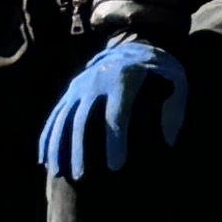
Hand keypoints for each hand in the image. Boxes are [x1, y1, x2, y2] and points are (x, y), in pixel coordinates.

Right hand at [40, 34, 187, 178]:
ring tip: (58, 173)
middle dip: (81, 149)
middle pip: (83, 119)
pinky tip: (45, 159)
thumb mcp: (177, 82)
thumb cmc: (160, 71)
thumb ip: (175, 110)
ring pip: (63, 117)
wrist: (135, 43)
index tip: (115, 167)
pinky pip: (55, 115)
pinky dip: (48, 137)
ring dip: (59, 146)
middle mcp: (96, 82)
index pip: (116, 115)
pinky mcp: (71, 91)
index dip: (115, 141)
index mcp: (124, 80)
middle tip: (82, 178)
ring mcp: (80, 86)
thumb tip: (169, 142)